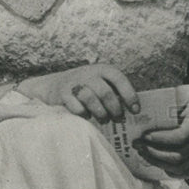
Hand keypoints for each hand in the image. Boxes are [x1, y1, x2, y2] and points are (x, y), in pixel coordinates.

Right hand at [22, 64, 138, 122]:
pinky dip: (84, 114)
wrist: (53, 85)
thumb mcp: (100, 82)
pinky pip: (77, 107)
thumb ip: (114, 91)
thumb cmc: (85, 88)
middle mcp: (88, 73)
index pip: (119, 79)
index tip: (135, 110)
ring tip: (103, 119)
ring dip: (100, 113)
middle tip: (117, 118)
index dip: (129, 95)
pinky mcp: (62, 93)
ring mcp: (74, 82)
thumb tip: (132, 110)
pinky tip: (87, 116)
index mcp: (101, 69)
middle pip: (105, 92)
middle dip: (114, 109)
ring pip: (91, 99)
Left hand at [135, 80, 188, 178]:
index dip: (161, 138)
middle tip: (137, 144)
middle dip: (154, 152)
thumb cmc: (187, 97)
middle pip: (180, 155)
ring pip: (181, 166)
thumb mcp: (178, 93)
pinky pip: (185, 171)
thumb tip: (139, 108)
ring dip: (158, 161)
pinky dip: (169, 171)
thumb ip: (164, 101)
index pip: (181, 136)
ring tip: (142, 152)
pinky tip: (155, 162)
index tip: (145, 135)